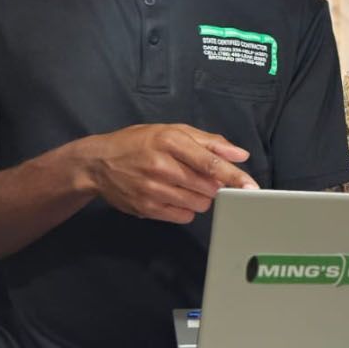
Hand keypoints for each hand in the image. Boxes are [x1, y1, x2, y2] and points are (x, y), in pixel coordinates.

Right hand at [77, 123, 257, 222]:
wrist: (97, 163)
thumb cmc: (137, 143)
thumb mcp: (171, 131)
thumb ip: (209, 142)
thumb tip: (240, 155)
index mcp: (170, 141)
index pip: (210, 162)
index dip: (234, 176)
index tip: (251, 187)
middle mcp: (161, 165)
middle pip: (208, 186)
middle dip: (215, 185)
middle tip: (202, 176)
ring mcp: (153, 189)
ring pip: (199, 203)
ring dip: (202, 197)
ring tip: (185, 184)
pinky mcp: (147, 208)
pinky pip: (184, 216)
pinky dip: (187, 208)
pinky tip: (174, 195)